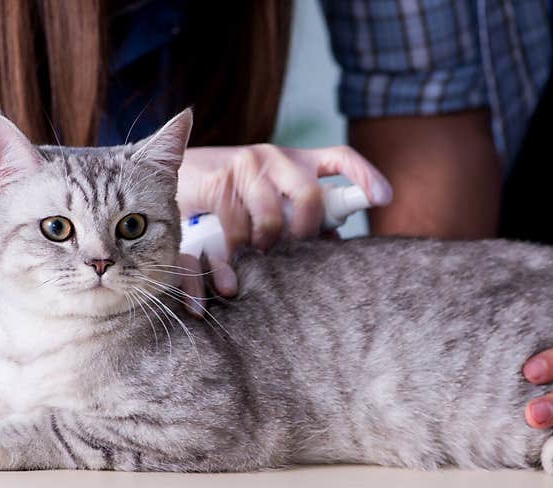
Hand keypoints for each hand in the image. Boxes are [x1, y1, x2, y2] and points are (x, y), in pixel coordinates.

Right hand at [174, 144, 391, 314]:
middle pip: (311, 196)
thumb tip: (332, 242)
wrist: (168, 176)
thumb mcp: (264, 196)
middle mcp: (274, 157)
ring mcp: (246, 165)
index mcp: (293, 160)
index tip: (384, 199)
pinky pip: (238, 228)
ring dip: (266, 247)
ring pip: (273, 218)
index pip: (340, 158)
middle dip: (306, 233)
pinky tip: (230, 266)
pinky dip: (235, 255)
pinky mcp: (218, 182)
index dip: (366, 176)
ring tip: (256, 257)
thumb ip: (295, 213)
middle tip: (292, 253)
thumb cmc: (225, 195)